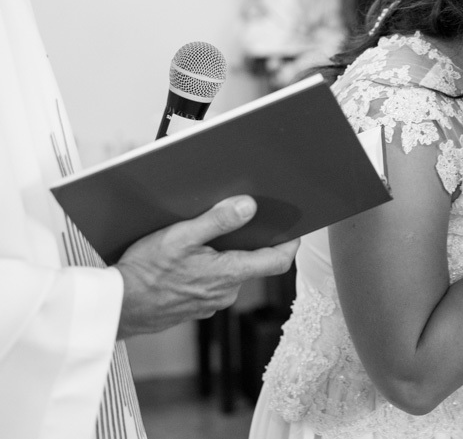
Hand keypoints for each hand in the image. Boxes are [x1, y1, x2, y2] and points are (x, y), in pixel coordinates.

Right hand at [115, 196, 298, 338]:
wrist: (114, 309)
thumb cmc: (142, 273)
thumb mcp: (180, 236)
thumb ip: (217, 221)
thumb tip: (249, 207)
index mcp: (228, 274)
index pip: (277, 262)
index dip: (290, 244)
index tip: (295, 228)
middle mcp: (225, 293)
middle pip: (253, 264)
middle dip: (250, 243)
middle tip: (243, 221)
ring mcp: (210, 303)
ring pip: (230, 274)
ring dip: (224, 256)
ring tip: (205, 238)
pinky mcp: (195, 307)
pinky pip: (212, 284)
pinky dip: (208, 270)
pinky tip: (188, 259)